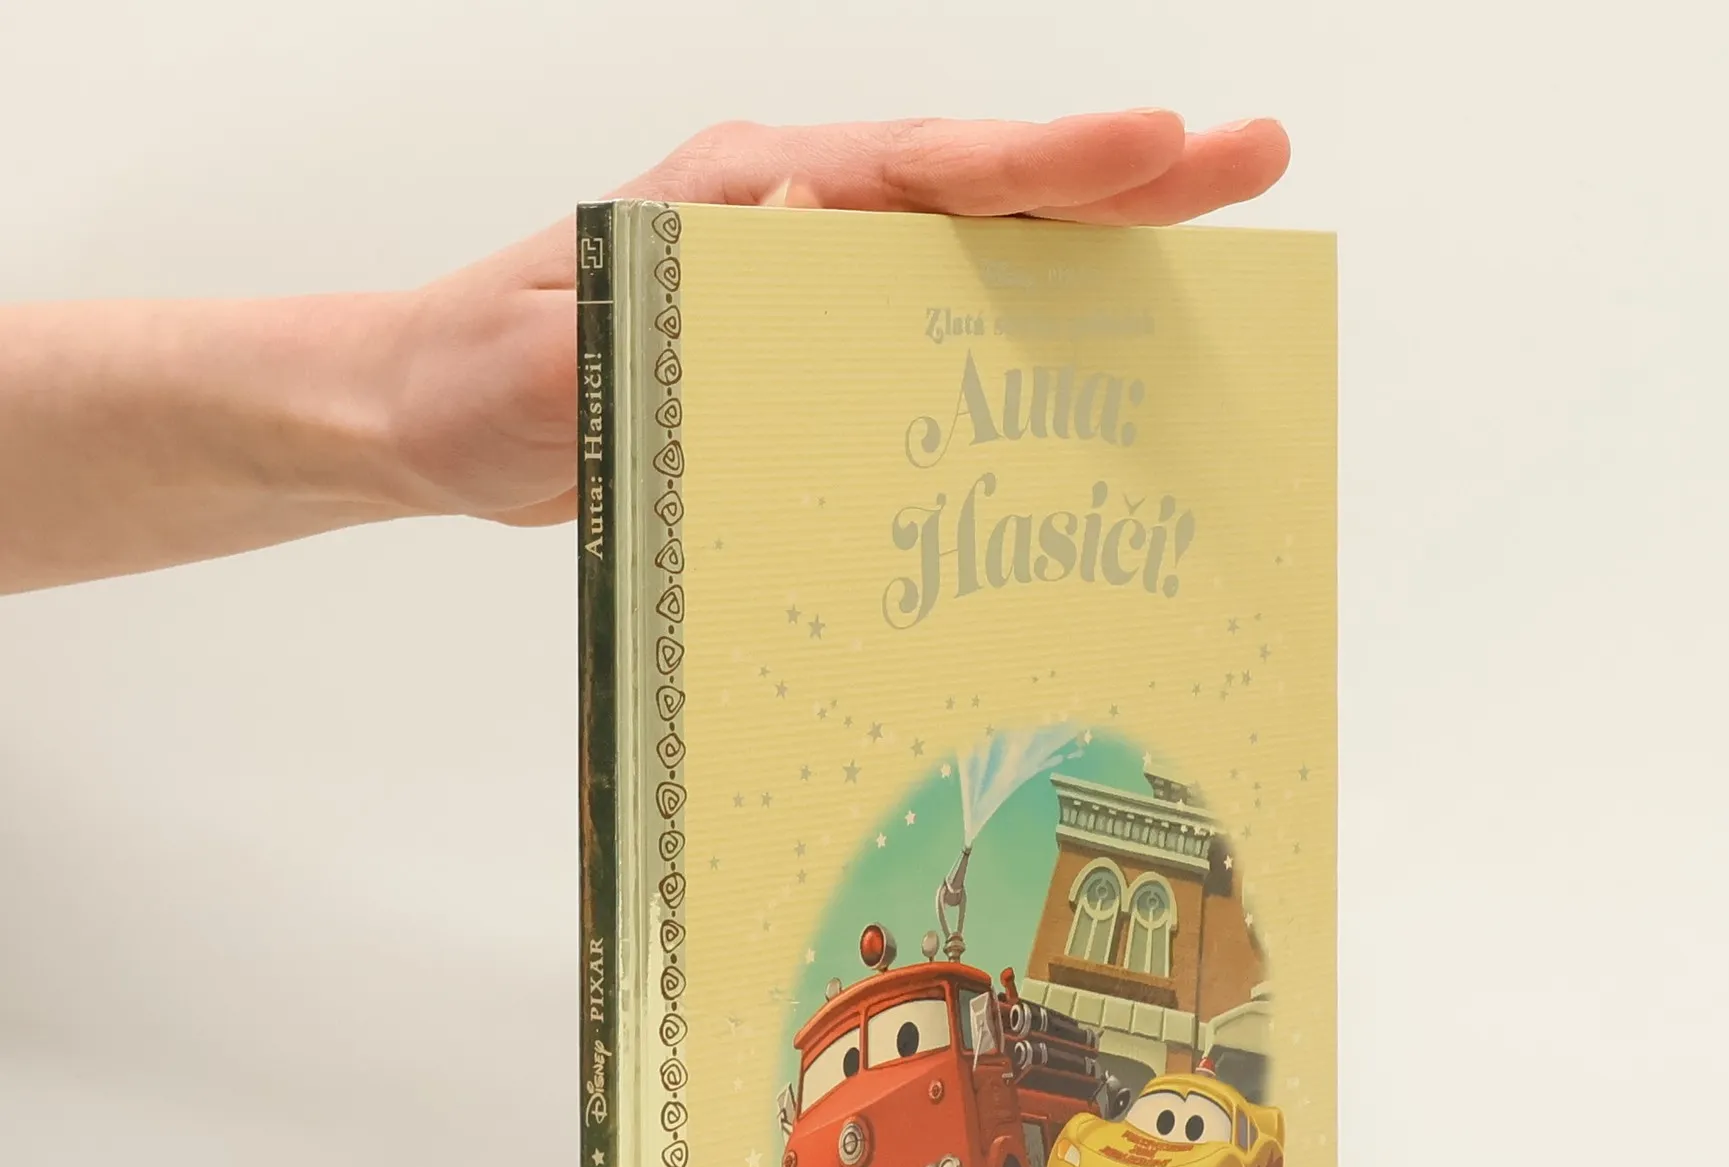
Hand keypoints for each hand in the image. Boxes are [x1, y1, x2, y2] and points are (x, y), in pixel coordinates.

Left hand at [387, 112, 1289, 528]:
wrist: (436, 416)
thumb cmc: (478, 375)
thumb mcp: (551, 342)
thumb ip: (659, 298)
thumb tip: (802, 238)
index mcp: (746, 197)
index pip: (917, 168)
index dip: (1041, 163)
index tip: (1155, 149)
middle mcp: (796, 222)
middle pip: (982, 192)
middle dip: (1121, 179)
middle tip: (1253, 160)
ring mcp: (812, 284)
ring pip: (978, 258)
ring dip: (1095, 256)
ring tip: (1217, 254)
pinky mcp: (812, 354)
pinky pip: (937, 336)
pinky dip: (1021, 338)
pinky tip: (1094, 370)